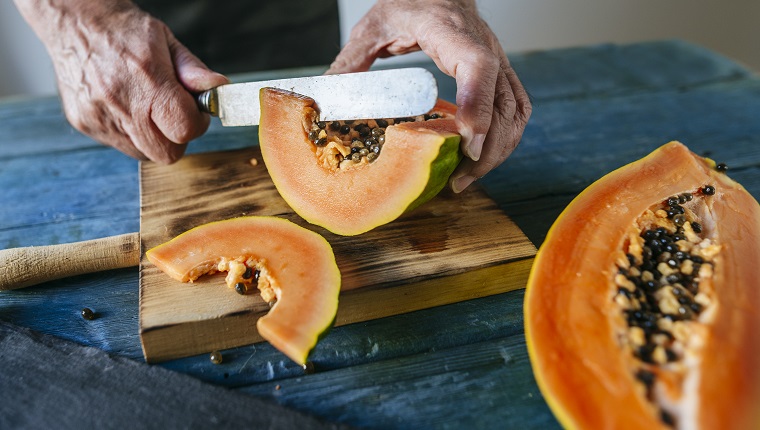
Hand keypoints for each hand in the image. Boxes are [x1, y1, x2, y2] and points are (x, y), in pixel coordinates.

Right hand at [13, 0, 228, 162]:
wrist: (75, 23)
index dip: (197, 125)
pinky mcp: (85, 124)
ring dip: (153, 137)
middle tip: (173, 115)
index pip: (184, 129)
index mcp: (147, 79)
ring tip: (146, 106)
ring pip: (143, 153)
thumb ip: (194, 71)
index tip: (196, 112)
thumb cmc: (124, 31)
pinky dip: (131, 133)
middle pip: (165, 153)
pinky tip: (126, 106)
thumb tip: (219, 89)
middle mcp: (120, 102)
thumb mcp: (167, 41)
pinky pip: (121, 145)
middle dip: (177, 138)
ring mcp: (100, 117)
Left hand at [327, 0, 530, 191]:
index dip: (476, 105)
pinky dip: (505, 138)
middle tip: (459, 179)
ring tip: (468, 176)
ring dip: (499, 149)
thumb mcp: (372, 27)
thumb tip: (326, 98)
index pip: (477, 65)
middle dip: (487, 147)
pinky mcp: (501, 75)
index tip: (466, 142)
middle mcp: (482, 45)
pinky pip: (515, 110)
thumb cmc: (409, 3)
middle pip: (503, 102)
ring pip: (515, 111)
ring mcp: (498, 60)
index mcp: (449, 30)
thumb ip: (351, 61)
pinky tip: (480, 158)